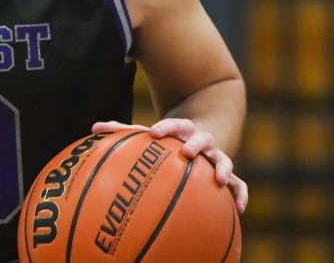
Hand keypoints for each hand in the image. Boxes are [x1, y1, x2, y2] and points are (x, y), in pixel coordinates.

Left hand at [92, 119, 247, 212]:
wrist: (199, 136)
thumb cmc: (167, 139)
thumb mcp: (150, 134)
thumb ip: (123, 132)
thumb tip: (94, 128)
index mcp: (181, 129)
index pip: (174, 124)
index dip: (165, 127)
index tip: (155, 133)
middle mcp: (201, 140)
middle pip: (201, 138)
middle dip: (194, 143)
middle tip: (186, 151)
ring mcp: (216, 156)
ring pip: (223, 159)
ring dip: (222, 167)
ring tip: (218, 179)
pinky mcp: (227, 173)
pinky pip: (238, 184)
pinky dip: (240, 193)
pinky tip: (239, 209)